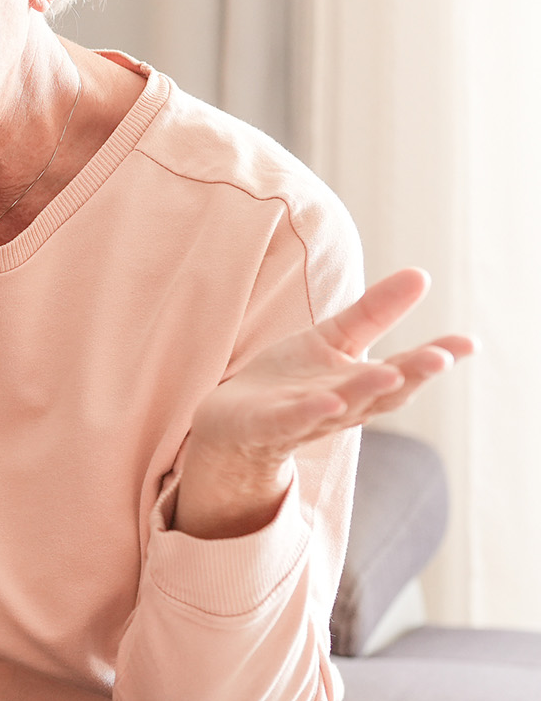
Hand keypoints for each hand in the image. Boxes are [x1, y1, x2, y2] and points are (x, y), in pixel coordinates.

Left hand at [178, 267, 474, 537]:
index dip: (435, 358)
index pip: (404, 371)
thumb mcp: (334, 340)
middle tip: (440, 358)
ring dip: (364, 392)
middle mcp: (342, 405)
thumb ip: (375, 312)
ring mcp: (305, 418)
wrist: (232, 421)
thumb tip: (422, 274)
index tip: (468, 343)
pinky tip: (328, 399)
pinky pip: (290, 421)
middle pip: (382, 393)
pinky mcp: (267, 426)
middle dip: (411, 376)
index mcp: (362, 384)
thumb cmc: (291, 380)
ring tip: (389, 373)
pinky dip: (308, 412)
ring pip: (341, 407)